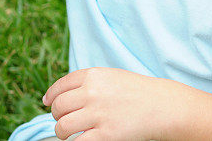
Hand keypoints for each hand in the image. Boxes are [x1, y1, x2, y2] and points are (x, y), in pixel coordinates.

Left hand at [43, 67, 180, 139]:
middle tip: (62, 120)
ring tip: (68, 134)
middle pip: (58, 106)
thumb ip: (88, 83)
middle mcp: (92, 92)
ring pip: (62, 126)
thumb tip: (59, 95)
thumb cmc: (138, 92)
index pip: (60, 86)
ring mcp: (98, 114)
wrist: (164, 106)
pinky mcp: (106, 135)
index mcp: (93, 76)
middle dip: (56, 115)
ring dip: (62, 132)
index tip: (47, 103)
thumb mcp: (111, 77)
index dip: (51, 96)